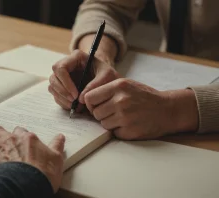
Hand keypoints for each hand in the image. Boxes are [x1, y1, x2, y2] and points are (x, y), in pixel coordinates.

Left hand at [0, 124, 65, 192]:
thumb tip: (61, 137)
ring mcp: (0, 148)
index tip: (18, 136)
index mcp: (28, 138)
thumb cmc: (43, 172)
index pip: (21, 131)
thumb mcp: (56, 157)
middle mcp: (12, 139)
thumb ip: (57, 146)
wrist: (30, 181)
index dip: (19, 134)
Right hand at [48, 50, 118, 110]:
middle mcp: (66, 65)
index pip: (61, 68)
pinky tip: (74, 106)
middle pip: (53, 78)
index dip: (65, 82)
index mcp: (76, 57)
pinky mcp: (62, 86)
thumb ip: (96, 85)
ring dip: (62, 98)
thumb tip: (81, 98)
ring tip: (76, 106)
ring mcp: (62, 76)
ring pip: (52, 87)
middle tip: (74, 102)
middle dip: (62, 92)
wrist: (108, 80)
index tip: (75, 95)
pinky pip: (56, 95)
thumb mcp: (107, 76)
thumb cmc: (108, 74)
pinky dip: (63, 103)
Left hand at [84, 78, 198, 139]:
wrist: (168, 109)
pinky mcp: (129, 131)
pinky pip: (114, 133)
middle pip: (95, 112)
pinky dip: (119, 131)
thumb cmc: (145, 97)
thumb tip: (85, 100)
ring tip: (124, 117)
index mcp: (118, 86)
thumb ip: (107, 91)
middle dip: (102, 114)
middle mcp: (120, 101)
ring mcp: (125, 117)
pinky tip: (130, 124)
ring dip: (110, 123)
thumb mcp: (126, 85)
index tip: (97, 105)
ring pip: (103, 124)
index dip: (91, 103)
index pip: (89, 97)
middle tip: (114, 112)